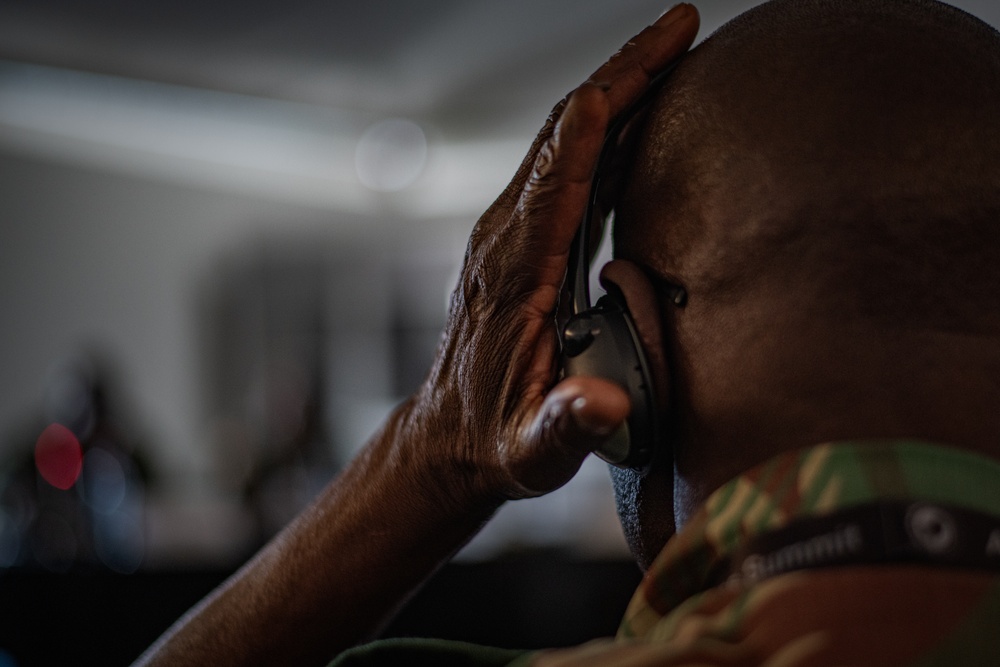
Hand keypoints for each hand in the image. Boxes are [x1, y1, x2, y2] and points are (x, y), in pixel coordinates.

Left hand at [402, 4, 699, 504]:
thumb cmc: (494, 439)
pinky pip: (565, 166)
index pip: (559, 174)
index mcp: (514, 271)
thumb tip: (603, 403)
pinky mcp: (519, 239)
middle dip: (623, 74)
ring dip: (617, 89)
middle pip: (564, 133)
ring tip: (673, 49)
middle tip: (680, 24)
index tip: (648, 58)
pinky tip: (639, 114)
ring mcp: (509, 233)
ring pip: (564, 140)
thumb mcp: (532, 447)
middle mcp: (505, 237)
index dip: (601, 114)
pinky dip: (605, 129)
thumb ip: (564, 423)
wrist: (450, 438)